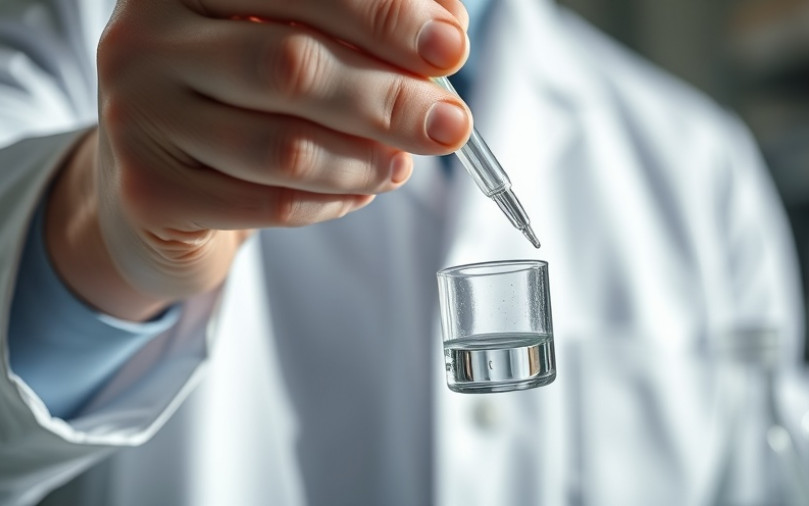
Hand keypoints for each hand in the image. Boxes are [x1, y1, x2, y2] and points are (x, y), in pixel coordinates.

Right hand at [46, 0, 471, 319]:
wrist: (165, 180)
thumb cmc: (244, 97)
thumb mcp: (301, 41)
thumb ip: (370, 27)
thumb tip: (446, 33)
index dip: (383, 16)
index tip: (449, 49)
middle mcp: (146, 35)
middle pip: (290, 66)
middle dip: (389, 100)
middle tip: (450, 127)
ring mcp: (135, 114)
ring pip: (282, 147)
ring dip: (365, 161)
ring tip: (401, 165)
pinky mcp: (147, 191)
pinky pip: (267, 204)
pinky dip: (331, 203)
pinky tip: (357, 192)